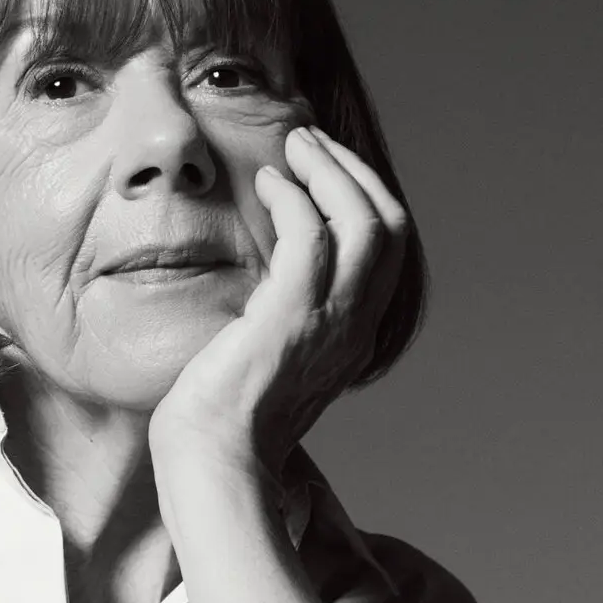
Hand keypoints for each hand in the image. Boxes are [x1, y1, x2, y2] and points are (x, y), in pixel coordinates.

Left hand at [150, 124, 409, 475]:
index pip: (387, 250)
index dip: (364, 196)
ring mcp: (329, 324)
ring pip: (364, 224)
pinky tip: (267, 185)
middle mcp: (356, 327)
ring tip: (294, 146)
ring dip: (331, 172)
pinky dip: (295, 200)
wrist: (212, 461)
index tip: (325, 166)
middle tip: (310, 141)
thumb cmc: (224, 416)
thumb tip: (264, 277)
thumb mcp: (272, 354)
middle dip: (354, 171)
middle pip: (390, 227)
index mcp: (355, 335)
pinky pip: (311, 239)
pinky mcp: (290, 320)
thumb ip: (285, 316)